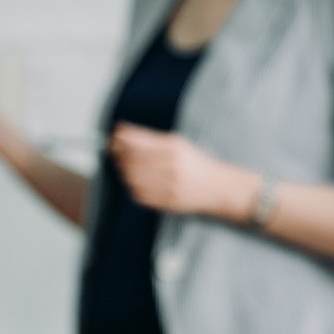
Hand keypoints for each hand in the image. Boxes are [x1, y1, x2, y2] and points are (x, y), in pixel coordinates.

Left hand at [109, 124, 249, 218]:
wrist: (218, 187)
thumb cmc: (195, 162)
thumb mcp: (177, 143)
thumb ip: (149, 138)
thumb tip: (122, 131)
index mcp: (175, 149)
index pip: (137, 143)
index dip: (121, 139)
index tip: (114, 136)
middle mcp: (172, 167)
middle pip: (132, 161)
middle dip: (119, 154)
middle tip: (116, 150)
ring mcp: (169, 187)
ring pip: (132, 178)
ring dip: (124, 170)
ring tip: (126, 165)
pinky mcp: (167, 202)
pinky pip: (139, 194)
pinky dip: (132, 186)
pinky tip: (136, 179)